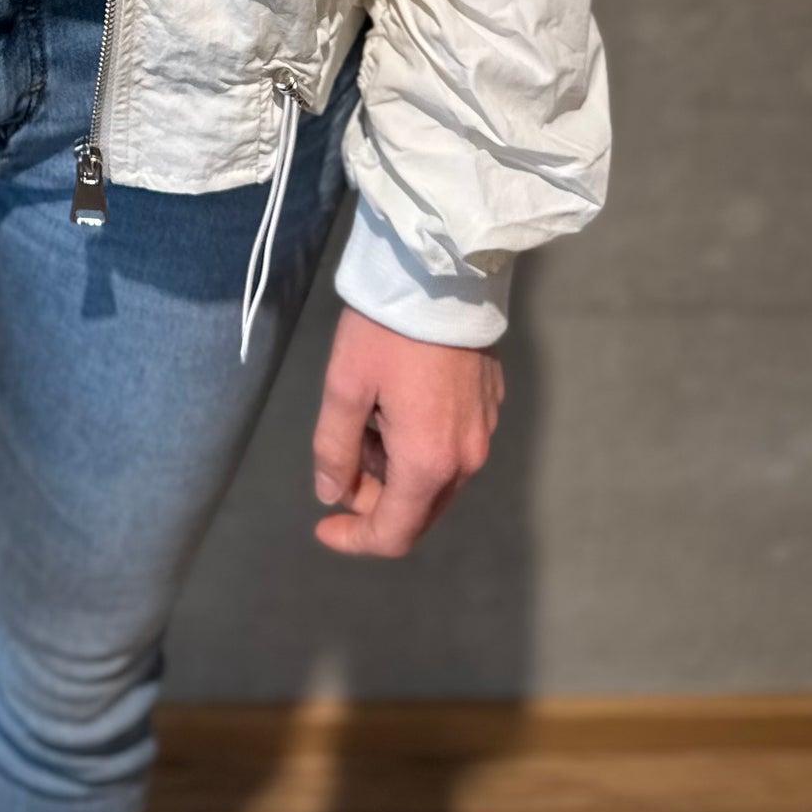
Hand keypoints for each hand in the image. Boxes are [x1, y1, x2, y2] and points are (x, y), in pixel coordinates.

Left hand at [311, 306, 503, 557]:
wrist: (441, 272)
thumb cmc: (386, 331)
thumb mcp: (344, 387)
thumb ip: (334, 449)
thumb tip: (332, 494)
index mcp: (428, 463)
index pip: (394, 534)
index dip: (354, 540)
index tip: (322, 526)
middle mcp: (466, 459)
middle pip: (417, 511)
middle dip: (373, 500)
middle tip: (341, 458)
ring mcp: (484, 432)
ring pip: (434, 480)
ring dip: (394, 470)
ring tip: (366, 417)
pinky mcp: (489, 405)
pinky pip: (450, 449)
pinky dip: (417, 446)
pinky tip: (395, 403)